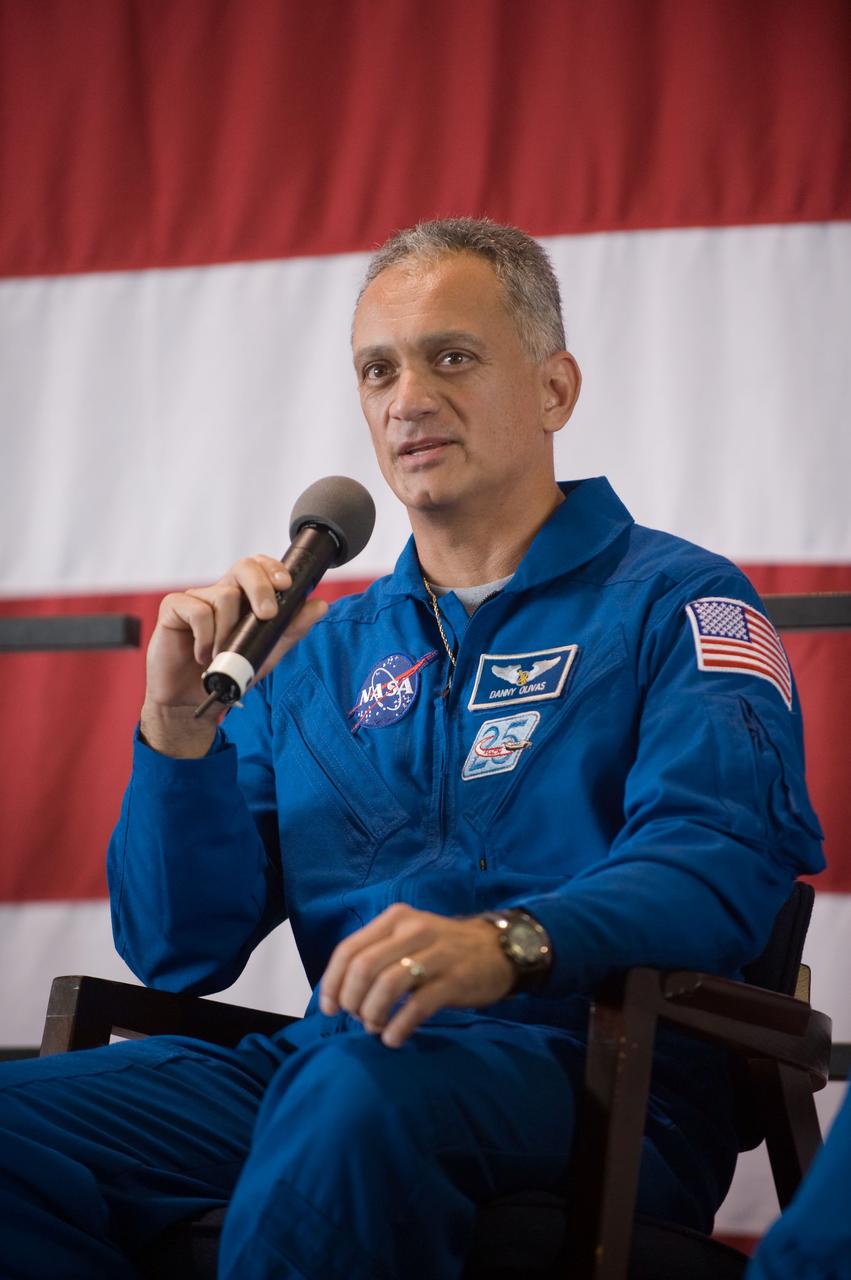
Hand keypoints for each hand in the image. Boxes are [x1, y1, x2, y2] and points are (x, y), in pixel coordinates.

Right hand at [141, 555, 327, 756]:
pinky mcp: (173, 608)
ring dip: (229, 632)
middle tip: (267, 615)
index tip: (287, 584)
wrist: (192, 700)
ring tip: (221, 655)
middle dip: (261, 587)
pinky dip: (205, 637)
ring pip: (224, 596)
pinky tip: (202, 654)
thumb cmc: (227, 673)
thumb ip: (291, 630)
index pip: (259, 567)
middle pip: (244, 567)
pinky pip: (197, 611)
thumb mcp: (266, 653)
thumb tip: (321, 605)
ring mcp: (196, 598)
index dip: (273, 568)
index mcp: (243, 598)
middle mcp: (220, 592)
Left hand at [319, 904, 515, 1047]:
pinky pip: (417, 1006)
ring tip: (375, 1028)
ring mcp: (436, 953)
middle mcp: (413, 930)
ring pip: (387, 985)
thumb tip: (340, 992)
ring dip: (372, 1014)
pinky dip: (398, 1027)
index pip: (349, 949)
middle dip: (351, 1000)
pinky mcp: (455, 979)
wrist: (498, 949)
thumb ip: (377, 955)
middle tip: (357, 1018)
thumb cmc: (443, 949)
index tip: (329, 1009)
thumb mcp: (408, 938)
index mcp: (395, 918)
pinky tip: (394, 1038)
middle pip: (364, 967)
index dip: (332, 982)